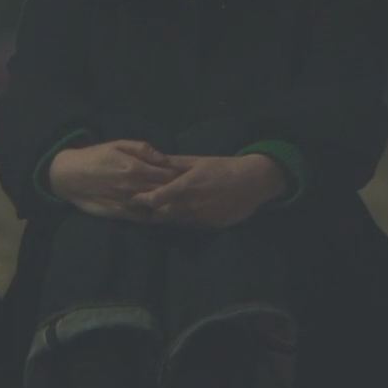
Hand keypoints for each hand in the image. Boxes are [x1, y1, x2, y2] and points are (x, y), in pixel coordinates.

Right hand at [46, 139, 182, 221]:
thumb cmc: (96, 156)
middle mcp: (133, 187)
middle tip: (190, 191)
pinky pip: (143, 218)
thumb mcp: (119, 144)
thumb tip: (165, 157)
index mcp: (135, 168)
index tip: (190, 176)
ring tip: (181, 203)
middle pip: (165, 192)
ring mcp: (127, 202)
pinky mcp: (120, 214)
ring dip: (169, 205)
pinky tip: (162, 213)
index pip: (167, 174)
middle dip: (178, 191)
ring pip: (156, 207)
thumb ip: (143, 149)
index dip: (181, 176)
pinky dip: (155, 216)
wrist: (69, 176)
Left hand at [135, 154, 285, 229]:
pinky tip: (180, 213)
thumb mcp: (198, 161)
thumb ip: (174, 163)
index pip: (155, 199)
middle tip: (141, 207)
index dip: (142, 200)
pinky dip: (182, 220)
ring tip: (157, 210)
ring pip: (174, 222)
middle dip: (151, 212)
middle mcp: (190, 206)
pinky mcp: (209, 226)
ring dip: (166, 217)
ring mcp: (200, 218)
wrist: (252, 182)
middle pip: (161, 215)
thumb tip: (154, 160)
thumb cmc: (223, 167)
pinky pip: (189, 225)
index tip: (134, 198)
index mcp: (185, 187)